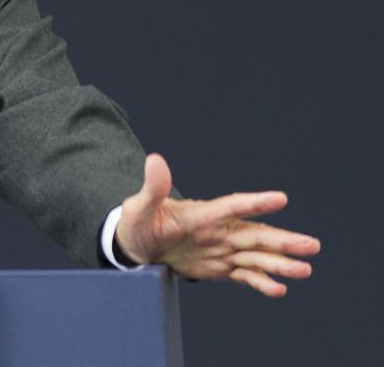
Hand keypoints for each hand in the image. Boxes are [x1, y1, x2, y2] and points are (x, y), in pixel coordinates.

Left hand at [115, 153, 319, 296]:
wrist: (136, 246)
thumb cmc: (137, 222)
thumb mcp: (139, 207)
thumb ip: (152, 188)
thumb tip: (155, 159)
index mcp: (201, 214)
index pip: (231, 206)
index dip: (254, 202)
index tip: (281, 198)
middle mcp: (217, 231)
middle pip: (254, 234)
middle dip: (283, 240)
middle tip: (312, 245)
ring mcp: (220, 250)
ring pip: (255, 256)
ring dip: (279, 263)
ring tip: (304, 270)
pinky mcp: (219, 267)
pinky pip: (243, 275)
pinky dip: (260, 282)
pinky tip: (279, 289)